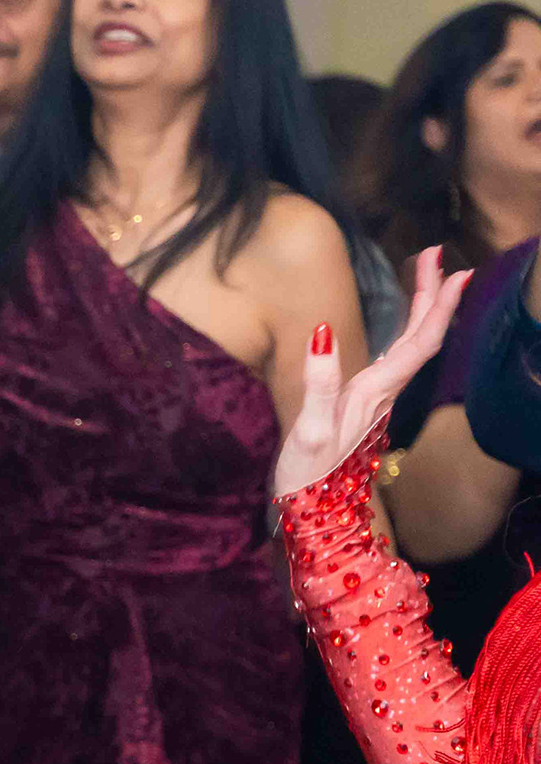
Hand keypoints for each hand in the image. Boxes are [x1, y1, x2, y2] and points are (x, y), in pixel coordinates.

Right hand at [277, 248, 461, 497]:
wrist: (314, 509)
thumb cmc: (308, 474)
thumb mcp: (311, 432)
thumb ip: (319, 384)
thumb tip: (322, 334)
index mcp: (375, 392)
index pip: (419, 342)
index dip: (438, 305)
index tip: (454, 269)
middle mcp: (384, 391)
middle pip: (421, 336)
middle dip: (433, 293)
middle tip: (437, 253)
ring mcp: (378, 397)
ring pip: (413, 344)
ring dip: (424, 308)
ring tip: (427, 275)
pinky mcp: (367, 401)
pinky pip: (398, 356)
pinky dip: (407, 330)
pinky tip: (403, 321)